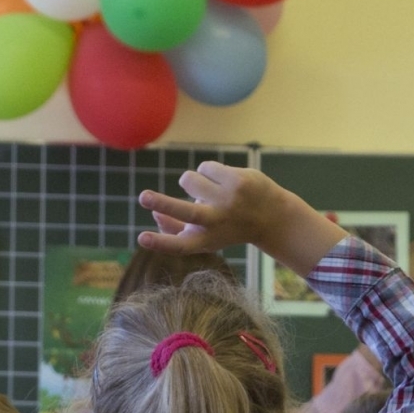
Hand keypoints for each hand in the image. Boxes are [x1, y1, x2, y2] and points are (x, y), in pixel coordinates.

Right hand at [136, 162, 344, 272]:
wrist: (272, 217)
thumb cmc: (229, 227)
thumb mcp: (205, 235)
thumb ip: (176, 229)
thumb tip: (155, 215)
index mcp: (206, 240)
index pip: (179, 245)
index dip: (159, 242)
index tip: (141, 238)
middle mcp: (216, 222)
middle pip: (184, 212)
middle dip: (161, 203)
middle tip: (143, 197)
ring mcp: (227, 200)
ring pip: (189, 179)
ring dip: (192, 182)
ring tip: (208, 191)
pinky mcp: (237, 181)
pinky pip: (205, 167)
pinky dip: (208, 172)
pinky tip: (224, 183)